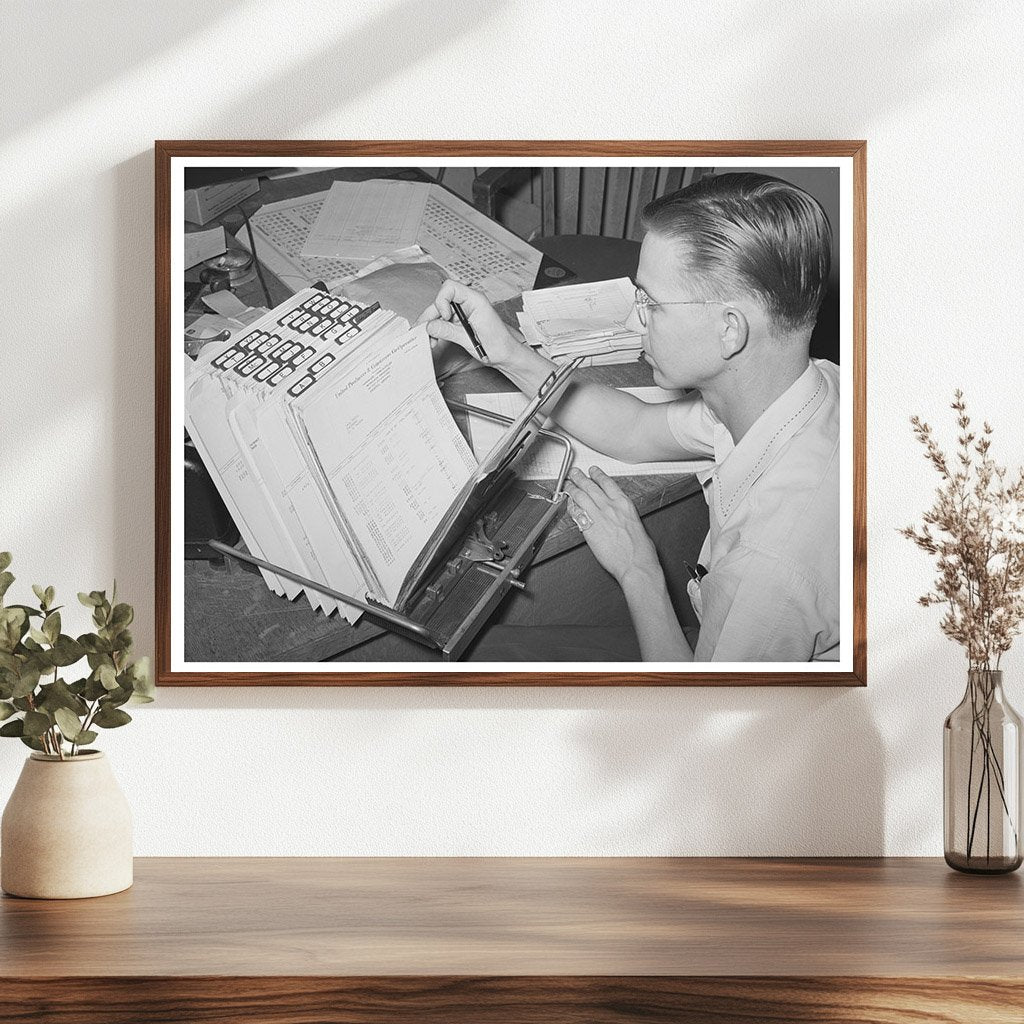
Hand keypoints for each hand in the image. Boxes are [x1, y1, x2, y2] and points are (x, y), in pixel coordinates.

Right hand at [417, 281, 523, 368]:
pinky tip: (435, 339)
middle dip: (431, 316)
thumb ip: (448, 331)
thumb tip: (430, 326)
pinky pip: (444, 320)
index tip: (445, 317)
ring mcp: (464, 311)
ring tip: (430, 340)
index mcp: (475, 300)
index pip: (450, 288)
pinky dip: (437, 329)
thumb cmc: (497, 345)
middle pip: (441, 301)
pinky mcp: (461, 320)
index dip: (442, 301)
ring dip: (432, 325)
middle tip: (424, 332)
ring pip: (440, 311)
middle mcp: (469, 302)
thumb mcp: (470, 340)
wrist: (506, 355)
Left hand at [564, 467, 661, 586]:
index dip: (597, 475)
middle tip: (574, 473)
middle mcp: (610, 506)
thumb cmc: (641, 550)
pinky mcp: (589, 528)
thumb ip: (625, 517)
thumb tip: (620, 518)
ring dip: (572, 488)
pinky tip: (569, 504)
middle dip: (580, 478)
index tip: (593, 471)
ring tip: (568, 484)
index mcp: (624, 504)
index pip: (607, 483)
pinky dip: (571, 506)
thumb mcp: (637, 524)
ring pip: (581, 496)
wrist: (636, 564)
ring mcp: (598, 516)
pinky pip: (576, 512)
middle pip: (591, 486)